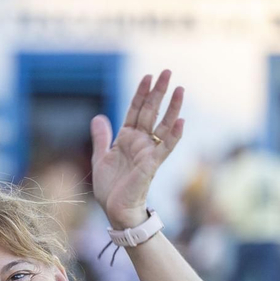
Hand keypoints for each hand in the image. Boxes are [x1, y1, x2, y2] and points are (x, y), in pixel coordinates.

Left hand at [91, 70, 183, 229]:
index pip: (136, 110)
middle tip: (168, 71)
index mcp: (127, 138)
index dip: (141, 94)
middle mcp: (140, 142)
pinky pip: (164, 148)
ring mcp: (147, 152)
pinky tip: (181, 121)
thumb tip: (98, 117)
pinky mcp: (151, 165)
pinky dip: (173, 135)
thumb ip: (102, 138)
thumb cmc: (111, 187)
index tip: (148, 76)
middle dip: (158, 92)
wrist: (115, 209)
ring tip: (180, 88)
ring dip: (172, 107)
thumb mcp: (101, 158)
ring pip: (162, 125)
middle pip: (151, 112)